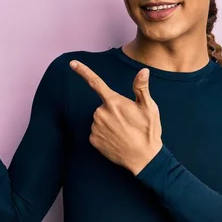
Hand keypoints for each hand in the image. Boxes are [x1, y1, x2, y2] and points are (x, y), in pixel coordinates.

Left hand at [70, 60, 162, 175]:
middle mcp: (100, 113)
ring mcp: (95, 127)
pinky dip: (105, 133)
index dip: (83, 71)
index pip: (95, 82)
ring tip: (124, 131)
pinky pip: (97, 131)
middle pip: (103, 105)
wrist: (144, 159)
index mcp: (114, 102)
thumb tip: (143, 71)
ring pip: (100, 119)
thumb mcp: (149, 107)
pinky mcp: (93, 140)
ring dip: (109, 122)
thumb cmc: (148, 131)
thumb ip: (141, 87)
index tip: (72, 63)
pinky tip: (117, 139)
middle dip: (113, 109)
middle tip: (128, 120)